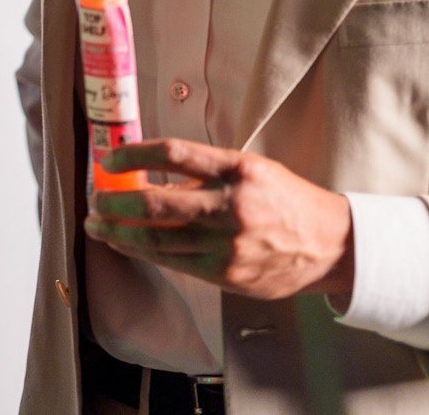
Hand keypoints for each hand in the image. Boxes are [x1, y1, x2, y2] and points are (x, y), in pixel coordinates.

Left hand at [85, 139, 354, 302]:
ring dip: (118, 232)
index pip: (173, 153)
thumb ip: (205, 172)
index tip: (109, 158)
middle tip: (95, 197)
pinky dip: (142, 253)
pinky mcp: (228, 274)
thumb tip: (148, 175)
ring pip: (158, 238)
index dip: (133, 153)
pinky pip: (174, 262)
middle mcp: (232, 205)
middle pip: (156, 201)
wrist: (333, 245)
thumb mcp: (251, 170)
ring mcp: (230, 244)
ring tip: (97, 226)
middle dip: (115, 201)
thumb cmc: (285, 200)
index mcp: (239, 169)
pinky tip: (125, 245)